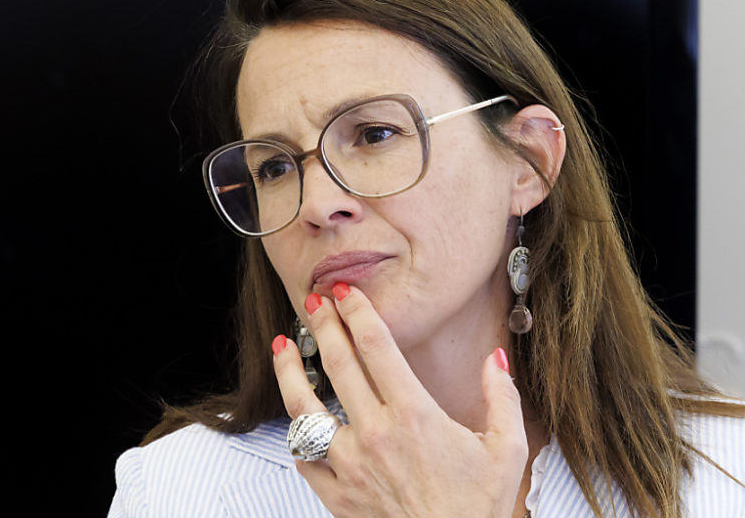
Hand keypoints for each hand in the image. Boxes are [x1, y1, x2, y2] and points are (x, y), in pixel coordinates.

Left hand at [272, 283, 528, 517]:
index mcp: (414, 416)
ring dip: (288, 370)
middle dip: (322, 325)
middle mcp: (375, 435)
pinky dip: (298, 436)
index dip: (357, 312)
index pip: (376, 346)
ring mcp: (350, 465)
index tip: (345, 292)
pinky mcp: (336, 495)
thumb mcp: (506, 450)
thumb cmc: (478, 509)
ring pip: (304, 408)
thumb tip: (495, 358)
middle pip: (337, 364)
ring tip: (281, 346)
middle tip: (313, 301)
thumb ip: (501, 397)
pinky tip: (298, 419)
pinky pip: (304, 458)